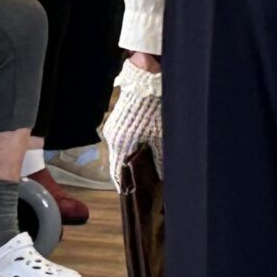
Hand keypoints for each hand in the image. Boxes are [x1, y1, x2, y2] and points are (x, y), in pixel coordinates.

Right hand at [100, 56, 163, 187]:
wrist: (147, 79)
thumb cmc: (154, 108)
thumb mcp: (162, 137)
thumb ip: (160, 160)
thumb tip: (163, 180)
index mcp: (121, 144)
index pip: (117, 174)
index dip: (125, 187)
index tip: (132, 198)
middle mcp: (113, 137)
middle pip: (118, 163)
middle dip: (129, 175)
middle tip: (142, 186)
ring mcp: (113, 128)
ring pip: (120, 151)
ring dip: (130, 161)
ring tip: (144, 170)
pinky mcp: (118, 120)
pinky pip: (122, 140)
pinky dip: (130, 148)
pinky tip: (142, 151)